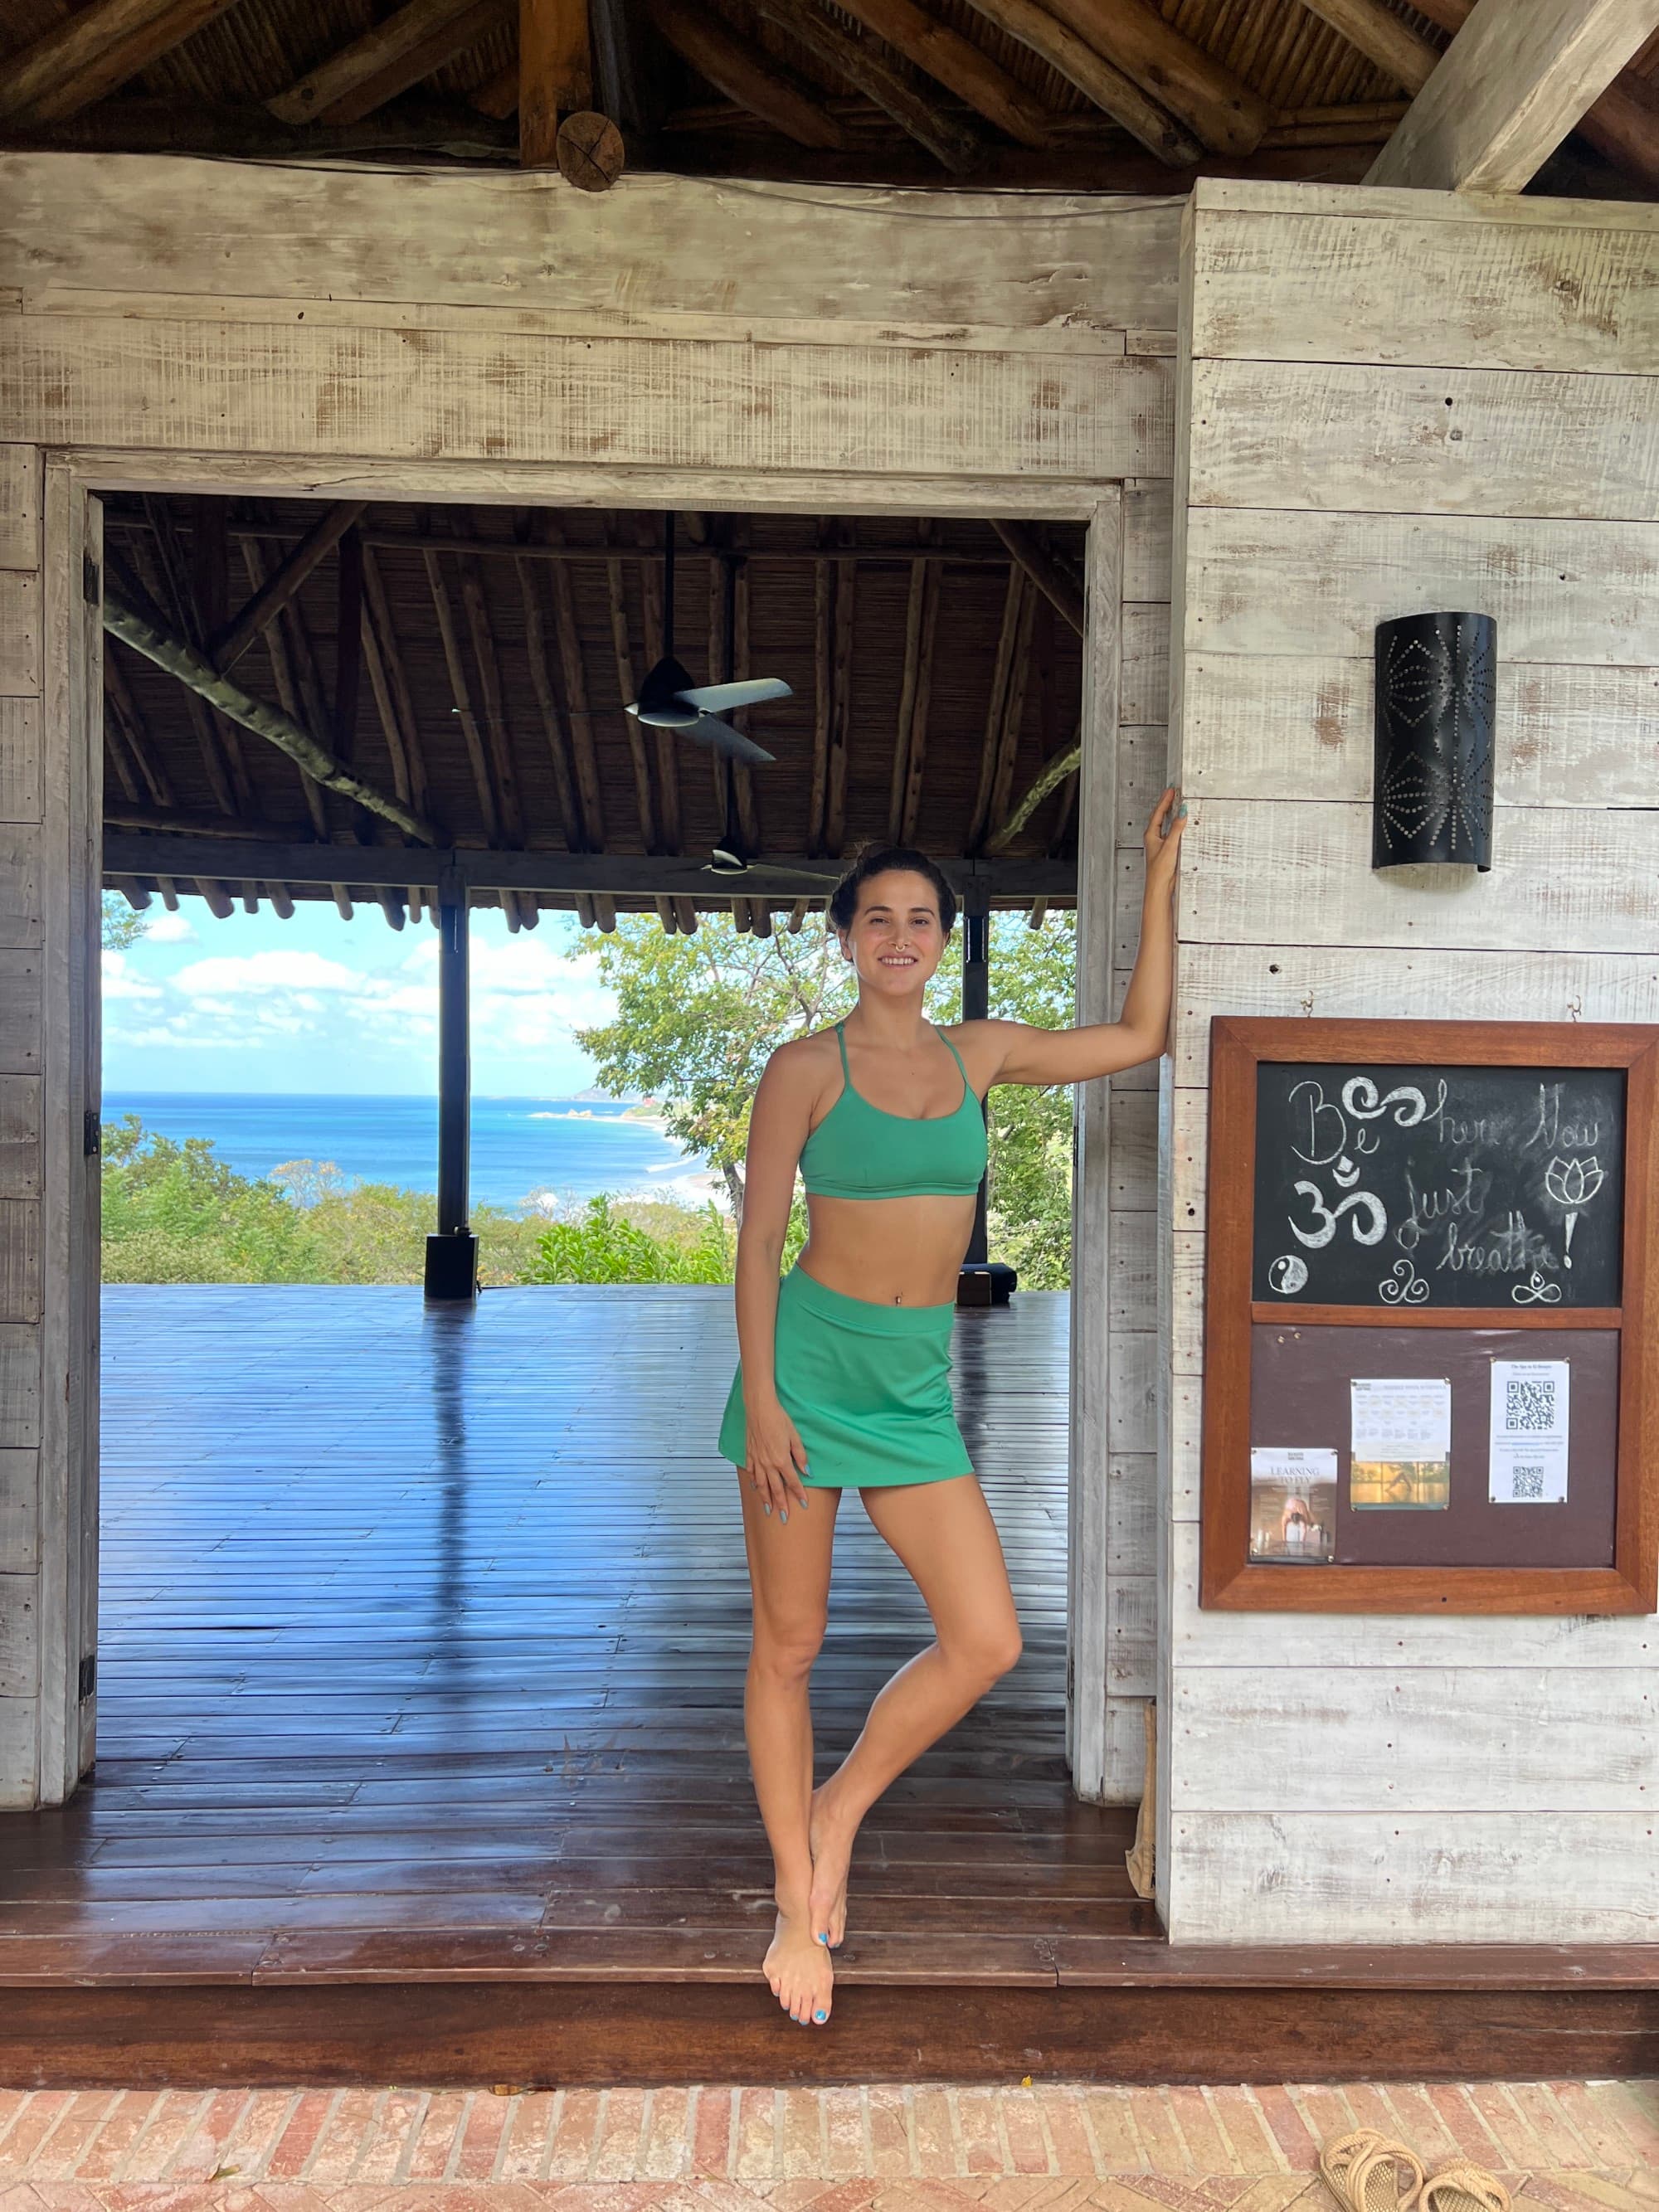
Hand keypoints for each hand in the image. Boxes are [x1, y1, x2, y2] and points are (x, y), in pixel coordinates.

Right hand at [745, 1400, 810, 1520]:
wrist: (759, 1409)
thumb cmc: (779, 1420)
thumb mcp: (795, 1437)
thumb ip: (801, 1457)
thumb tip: (807, 1472)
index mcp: (781, 1460)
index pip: (793, 1482)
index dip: (799, 1494)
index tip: (804, 1504)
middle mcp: (768, 1464)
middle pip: (775, 1489)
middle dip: (781, 1504)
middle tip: (784, 1518)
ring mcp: (757, 1460)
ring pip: (761, 1485)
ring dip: (765, 1498)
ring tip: (768, 1510)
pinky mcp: (750, 1454)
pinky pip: (752, 1472)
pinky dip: (754, 1482)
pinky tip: (756, 1488)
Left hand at [1144, 785, 1186, 895]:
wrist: (1160, 886)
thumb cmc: (1160, 870)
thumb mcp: (1170, 846)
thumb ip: (1177, 828)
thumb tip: (1182, 813)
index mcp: (1151, 835)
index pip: (1158, 813)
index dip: (1165, 800)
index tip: (1170, 790)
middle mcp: (1154, 838)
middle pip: (1159, 816)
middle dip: (1166, 804)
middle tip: (1172, 792)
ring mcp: (1159, 843)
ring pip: (1164, 824)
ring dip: (1169, 813)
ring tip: (1175, 803)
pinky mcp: (1165, 849)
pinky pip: (1170, 831)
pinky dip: (1174, 824)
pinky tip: (1179, 824)